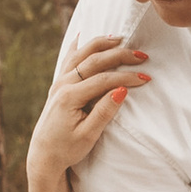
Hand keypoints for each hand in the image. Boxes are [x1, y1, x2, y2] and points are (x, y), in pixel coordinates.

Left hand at [29, 34, 148, 175]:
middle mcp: (62, 85)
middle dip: (120, 55)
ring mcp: (58, 82)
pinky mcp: (58, 83)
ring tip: (121, 38)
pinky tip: (86, 35)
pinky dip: (79, 45)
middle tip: (142, 56)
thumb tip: (122, 90)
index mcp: (69, 97)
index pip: (103, 80)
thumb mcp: (88, 136)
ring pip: (81, 54)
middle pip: (94, 61)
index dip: (126, 77)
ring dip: (102, 44)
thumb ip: (104, 112)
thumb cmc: (67, 149)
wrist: (44, 155)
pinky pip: (69, 58)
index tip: (146, 78)